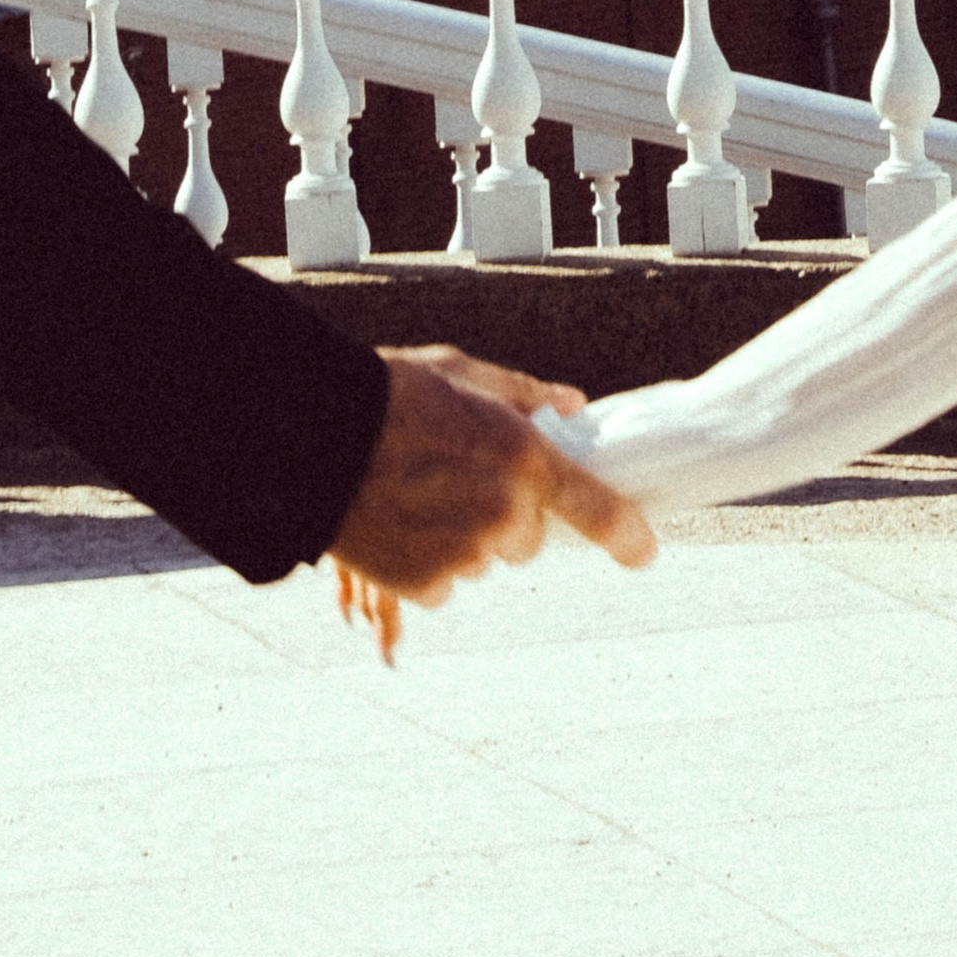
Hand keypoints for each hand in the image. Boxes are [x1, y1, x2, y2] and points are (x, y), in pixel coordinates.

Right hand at [327, 342, 654, 655]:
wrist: (313, 436)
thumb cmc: (388, 393)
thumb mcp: (461, 373)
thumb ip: (524, 395)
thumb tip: (573, 405)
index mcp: (521, 456)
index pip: (595, 507)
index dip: (626, 534)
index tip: (643, 551)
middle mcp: (502, 511)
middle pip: (529, 537)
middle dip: (506, 515)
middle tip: (460, 477)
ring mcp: (465, 554)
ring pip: (485, 558)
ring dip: (464, 537)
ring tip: (417, 492)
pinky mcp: (426, 583)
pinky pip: (445, 581)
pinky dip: (429, 560)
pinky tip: (399, 522)